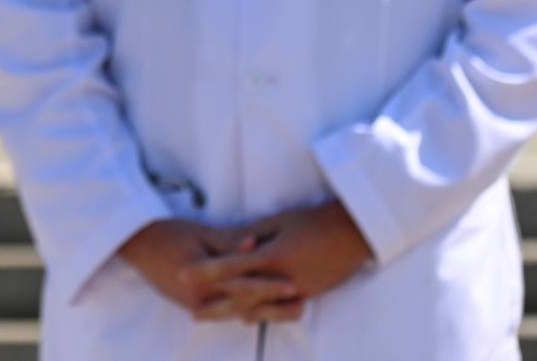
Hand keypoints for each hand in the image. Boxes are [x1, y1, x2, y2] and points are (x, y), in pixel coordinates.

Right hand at [118, 218, 296, 320]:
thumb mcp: (198, 231)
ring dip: (263, 312)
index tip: (294, 284)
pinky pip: (222, 312)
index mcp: (200, 276)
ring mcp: (193, 304)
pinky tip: (260, 311)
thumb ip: (227, 240)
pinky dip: (242, 311)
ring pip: (235, 312)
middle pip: (243, 304)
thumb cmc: (166, 232)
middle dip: (274, 305)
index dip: (270, 284)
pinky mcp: (190, 305)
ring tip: (290, 311)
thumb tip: (253, 244)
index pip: (242, 283)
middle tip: (302, 303)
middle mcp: (198, 296)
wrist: (134, 244)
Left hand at [186, 201, 373, 322]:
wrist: (352, 233)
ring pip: (260, 308)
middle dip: (215, 305)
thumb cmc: (313, 220)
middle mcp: (283, 279)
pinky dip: (261, 313)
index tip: (183, 274)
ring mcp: (298, 291)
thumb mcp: (279, 221)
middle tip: (191, 311)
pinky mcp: (309, 295)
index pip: (231, 267)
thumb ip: (253, 235)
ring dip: (235, 313)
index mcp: (272, 257)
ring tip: (212, 316)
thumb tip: (232, 245)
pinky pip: (279, 310)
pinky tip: (247, 315)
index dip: (205, 272)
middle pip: (242, 296)